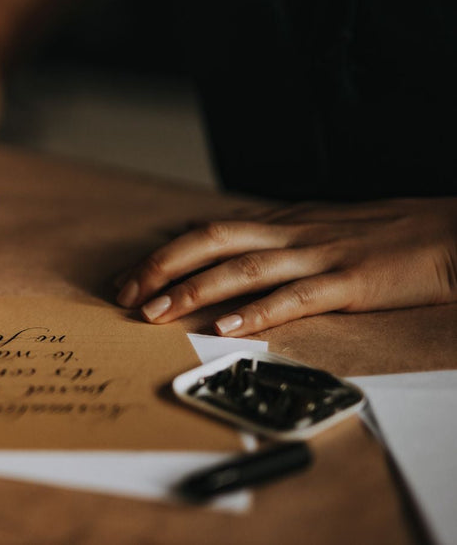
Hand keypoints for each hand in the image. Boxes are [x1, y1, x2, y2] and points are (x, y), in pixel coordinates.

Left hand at [115, 198, 456, 335]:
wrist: (451, 234)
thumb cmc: (387, 235)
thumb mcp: (319, 227)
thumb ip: (271, 236)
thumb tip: (219, 242)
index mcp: (283, 221)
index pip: (208, 232)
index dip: (163, 253)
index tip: (127, 276)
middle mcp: (292, 233)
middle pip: (211, 241)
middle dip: (162, 267)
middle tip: (125, 294)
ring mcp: (319, 256)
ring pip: (243, 268)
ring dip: (195, 290)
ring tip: (157, 311)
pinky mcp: (349, 283)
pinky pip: (295, 297)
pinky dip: (258, 312)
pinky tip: (228, 327)